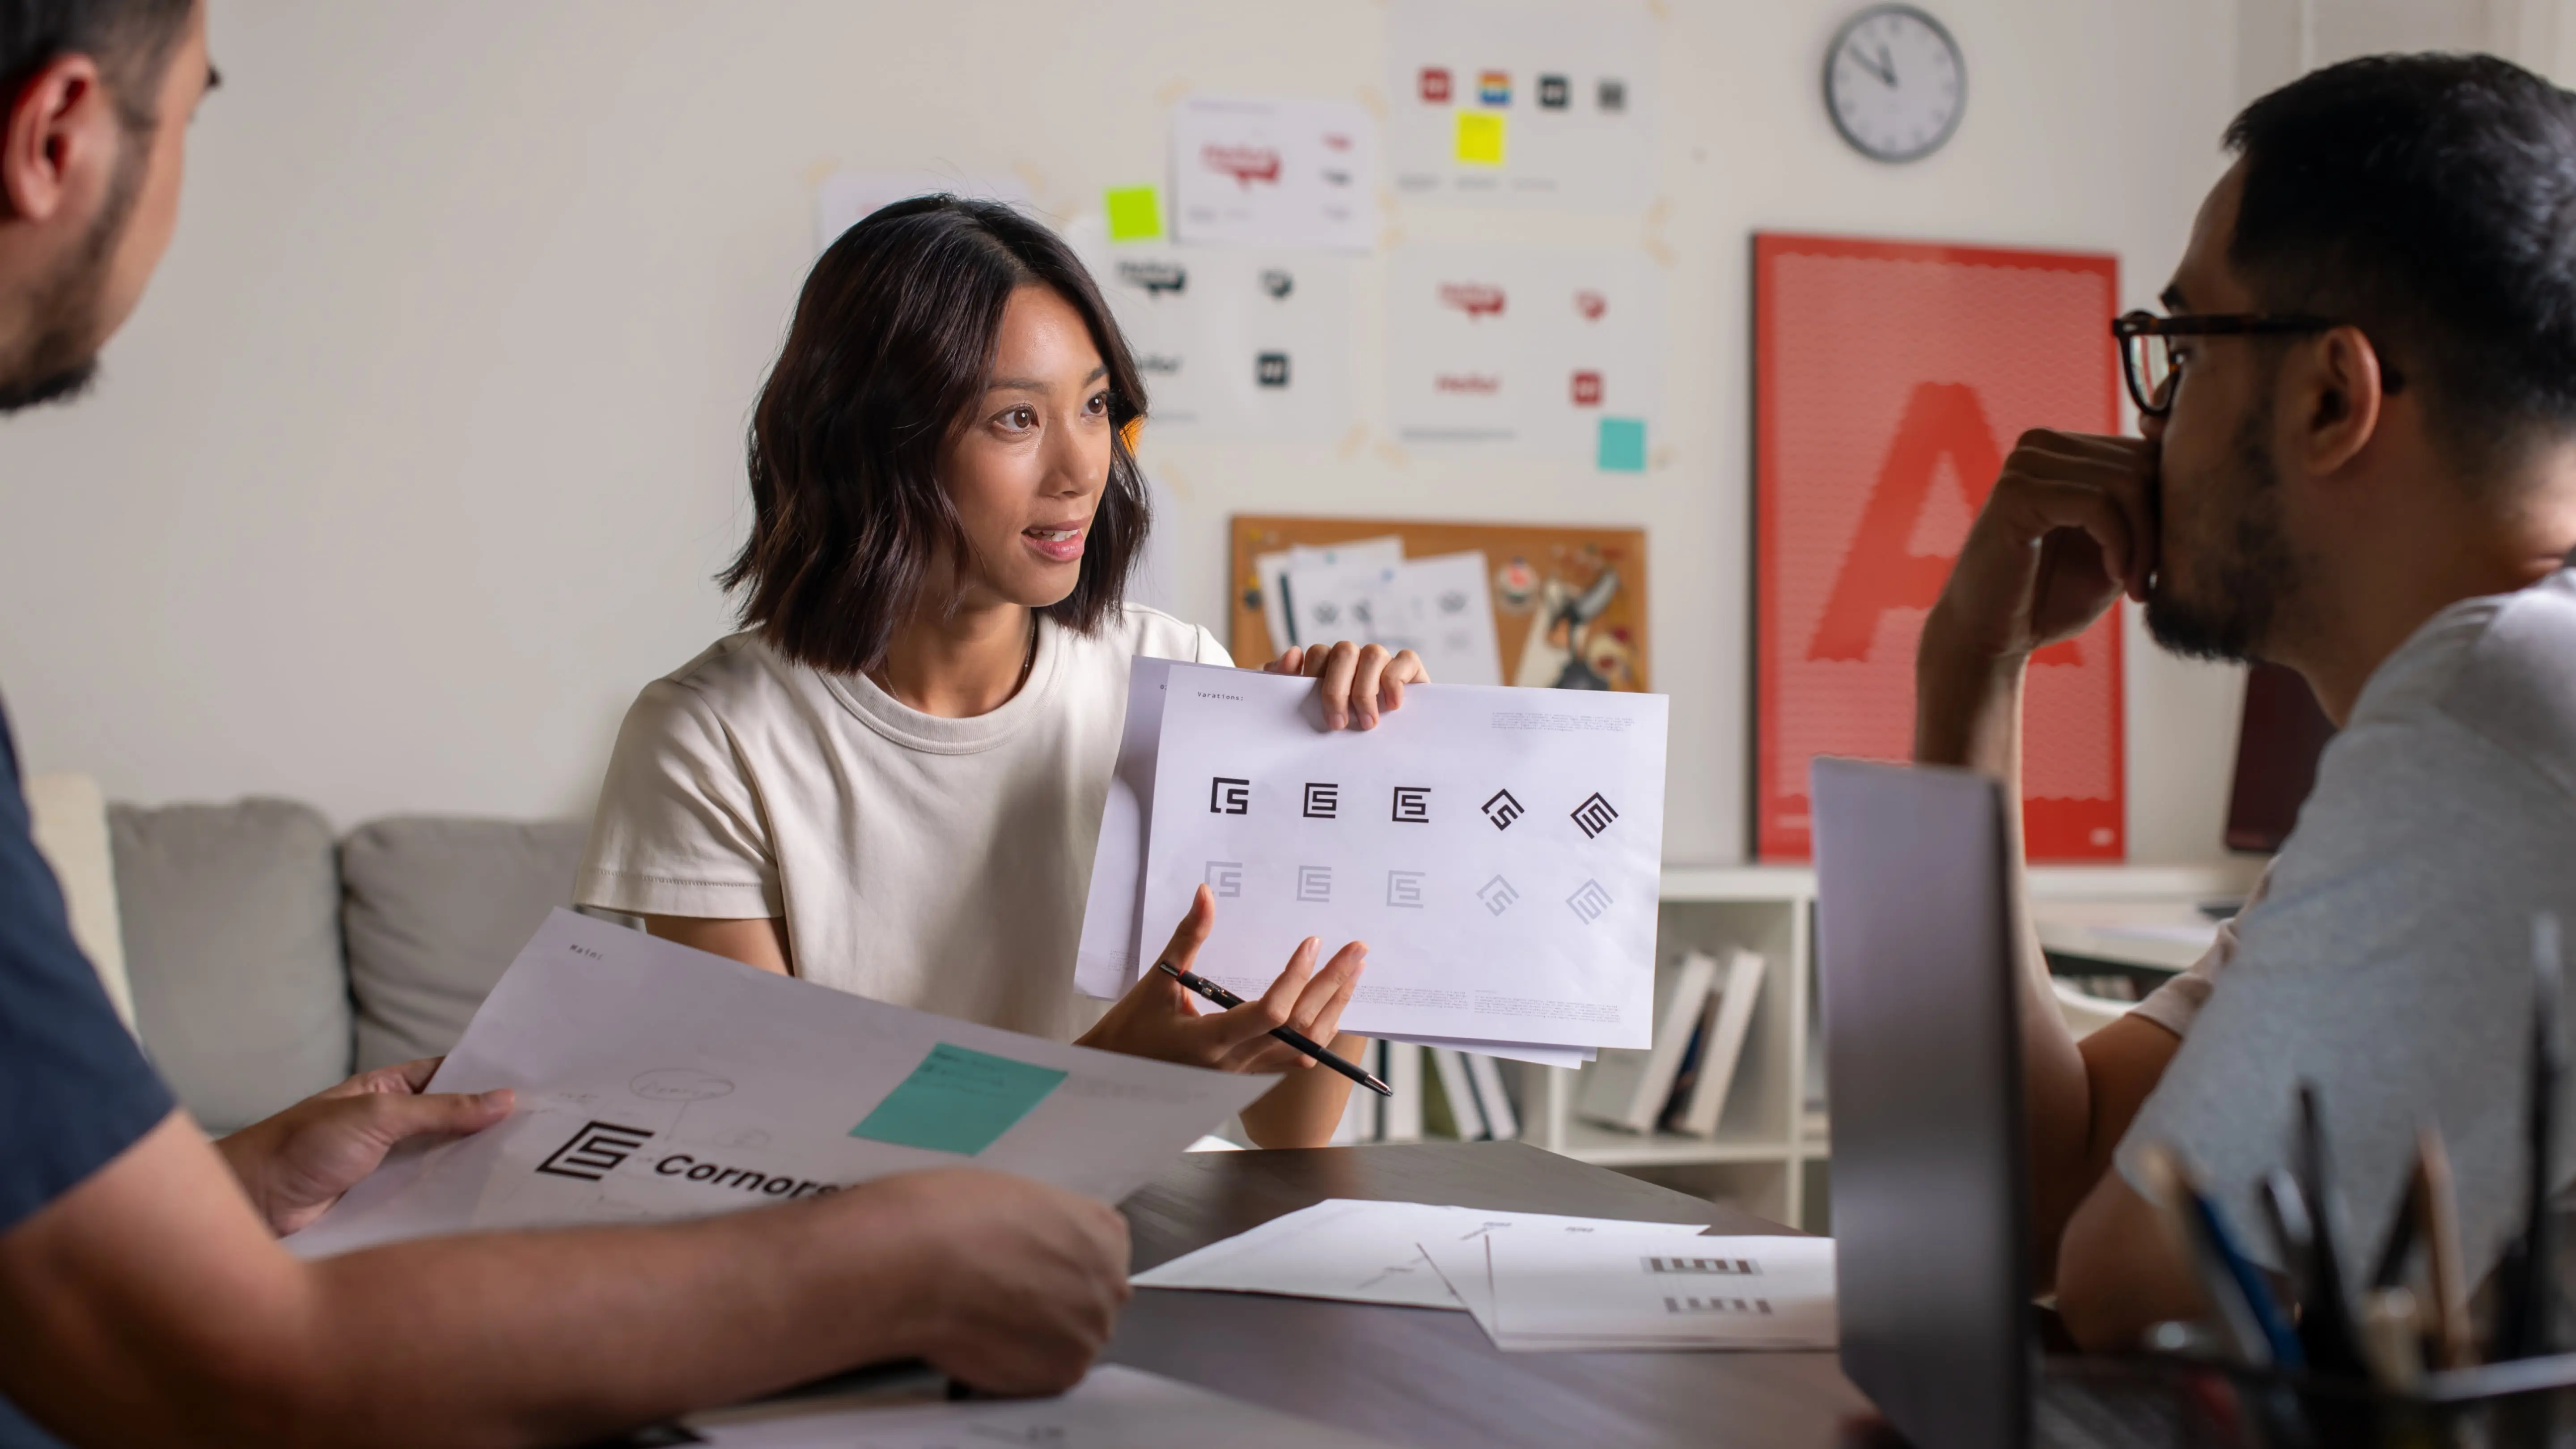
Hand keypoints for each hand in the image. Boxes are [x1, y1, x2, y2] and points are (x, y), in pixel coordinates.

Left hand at [214, 1057, 512, 1235]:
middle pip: (456, 1122)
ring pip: (446, 1163)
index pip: (453, 1076)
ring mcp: (391, 1167)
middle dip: (494, 1127)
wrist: (249, 1205)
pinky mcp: (386, 1205)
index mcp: (390, 1089)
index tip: (541, 1085)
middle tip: (548, 1132)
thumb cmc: (299, 1147)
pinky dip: (454, 1201)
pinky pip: (430, 1199)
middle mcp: (394, 1126)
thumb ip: (439, 1110)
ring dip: (477, 1168)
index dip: (491, 1080)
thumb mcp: (376, 1116)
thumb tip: (503, 1099)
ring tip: (531, 1169)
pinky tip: (489, 1205)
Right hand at [875, 1169, 1130, 1394]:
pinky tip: (984, 1341)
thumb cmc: (951, 1219)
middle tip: (1004, 1295)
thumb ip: (1043, 1229)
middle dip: (1052, 1301)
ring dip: (1036, 1336)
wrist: (916, 1264)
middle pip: (1088, 1300)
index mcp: (1104, 1233)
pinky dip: (1017, 1364)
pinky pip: (1044, 1374)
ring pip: (1068, 1340)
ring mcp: (1089, 1333)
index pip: (1098, 1254)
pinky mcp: (1061, 1374)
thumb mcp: (1014, 1198)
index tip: (1032, 1266)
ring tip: (988, 1319)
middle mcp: (1109, 1284)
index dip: (1057, 1262)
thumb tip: (1031, 1248)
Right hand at [1076, 884, 1365, 1072]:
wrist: (1118, 1076)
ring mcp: (1246, 1074)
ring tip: (1353, 973)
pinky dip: (1319, 1029)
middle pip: (1301, 1029)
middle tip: (1357, 951)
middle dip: (1334, 986)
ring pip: (1306, 1048)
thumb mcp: (1158, 980)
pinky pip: (1295, 1056)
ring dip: (1334, 1009)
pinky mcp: (1249, 1076)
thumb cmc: (1132, 1031)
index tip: (1312, 943)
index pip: (1270, 1013)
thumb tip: (1206, 893)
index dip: (1295, 978)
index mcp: (1211, 1041)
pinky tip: (1330, 1004)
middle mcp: (1235, 1063)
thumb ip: (1188, 937)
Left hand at [1264, 640, 1428, 729]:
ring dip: (1366, 690)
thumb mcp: (1306, 716)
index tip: (1318, 712)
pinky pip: (1406, 659)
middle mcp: (1356, 661)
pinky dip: (1396, 681)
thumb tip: (1293, 654)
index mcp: (1330, 667)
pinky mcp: (1411, 671)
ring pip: (1373, 653)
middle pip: (1344, 650)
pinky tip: (1392, 706)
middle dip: (1338, 689)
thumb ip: (1286, 685)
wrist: (1380, 768)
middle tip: (1339, 724)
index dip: (1315, 676)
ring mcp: (1384, 664)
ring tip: (1367, 724)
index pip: (1319, 653)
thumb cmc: (1336, 738)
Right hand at [1924, 429, 2155, 665]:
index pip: (2149, 451)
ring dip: (2143, 542)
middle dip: (2160, 527)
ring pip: (2126, 481)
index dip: (2171, 505)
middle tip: (2149, 581)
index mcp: (2066, 450)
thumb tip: (2201, 474)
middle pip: (2143, 463)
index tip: (2161, 564)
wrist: (1988, 638)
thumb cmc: (2050, 598)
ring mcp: (2025, 464)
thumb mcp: (2117, 548)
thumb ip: (2147, 511)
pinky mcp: (2015, 492)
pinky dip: (2119, 544)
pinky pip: (2097, 503)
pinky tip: (2115, 577)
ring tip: (2134, 584)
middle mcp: (2044, 445)